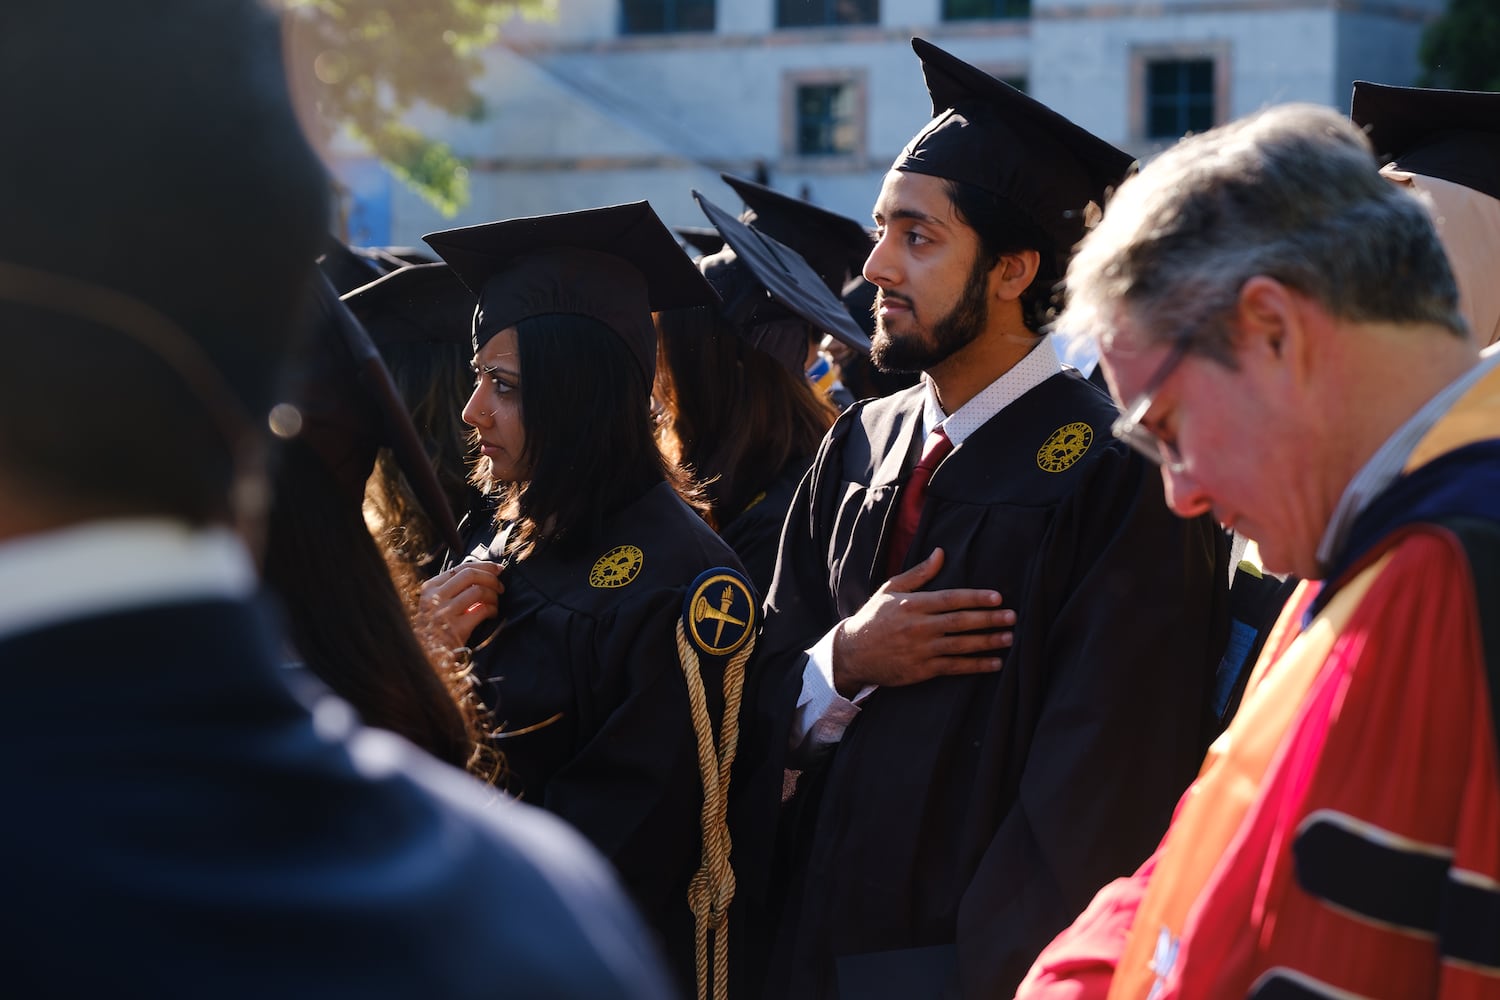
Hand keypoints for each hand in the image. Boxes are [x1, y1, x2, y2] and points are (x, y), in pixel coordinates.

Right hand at [418, 561, 503, 647]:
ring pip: (478, 591)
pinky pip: (483, 610)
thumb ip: (452, 588)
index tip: (498, 569)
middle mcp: (435, 597)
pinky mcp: (456, 629)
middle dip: (491, 578)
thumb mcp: (435, 602)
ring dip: (493, 596)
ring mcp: (444, 613)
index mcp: (430, 587)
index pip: (461, 567)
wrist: (426, 656)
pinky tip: (492, 614)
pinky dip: (492, 610)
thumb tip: (485, 572)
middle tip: (501, 587)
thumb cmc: (436, 627)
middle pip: (470, 575)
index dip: (484, 566)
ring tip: (495, 603)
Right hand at [831, 547, 1014, 696]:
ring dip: (987, 642)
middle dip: (988, 619)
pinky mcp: (921, 670)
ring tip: (1009, 638)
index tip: (998, 597)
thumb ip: (919, 574)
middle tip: (1012, 617)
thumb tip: (941, 553)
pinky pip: (954, 667)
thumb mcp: (891, 590)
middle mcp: (918, 627)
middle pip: (960, 622)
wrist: (852, 653)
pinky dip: (976, 666)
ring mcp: (920, 650)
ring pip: (961, 645)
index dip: (976, 598)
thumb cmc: (874, 618)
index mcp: (913, 604)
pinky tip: (994, 663)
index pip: (950, 599)